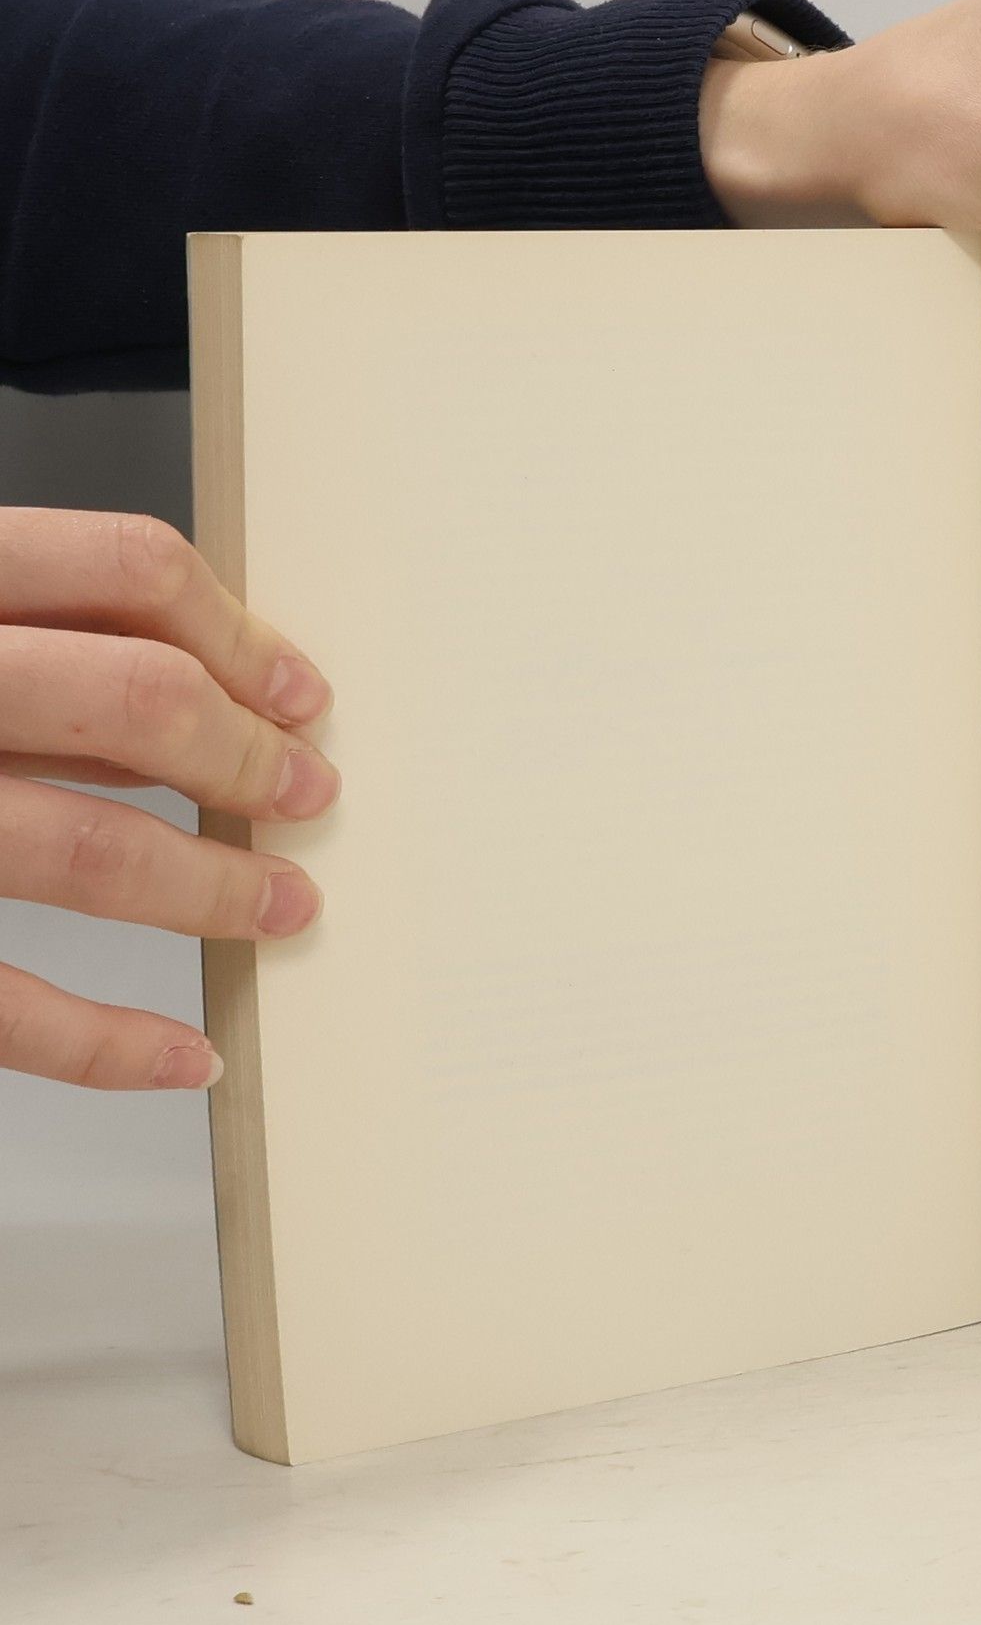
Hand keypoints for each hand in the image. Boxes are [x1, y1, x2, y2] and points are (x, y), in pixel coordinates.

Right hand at [0, 509, 337, 1090]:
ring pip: (88, 848)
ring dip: (214, 888)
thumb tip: (198, 691)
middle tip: (308, 794)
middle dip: (248, 755)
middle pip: (134, 698)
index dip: (239, 630)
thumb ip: (20, 641)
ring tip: (283, 907)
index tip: (300, 691)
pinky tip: (182, 1058)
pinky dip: (106, 1045)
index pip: (121, 566)